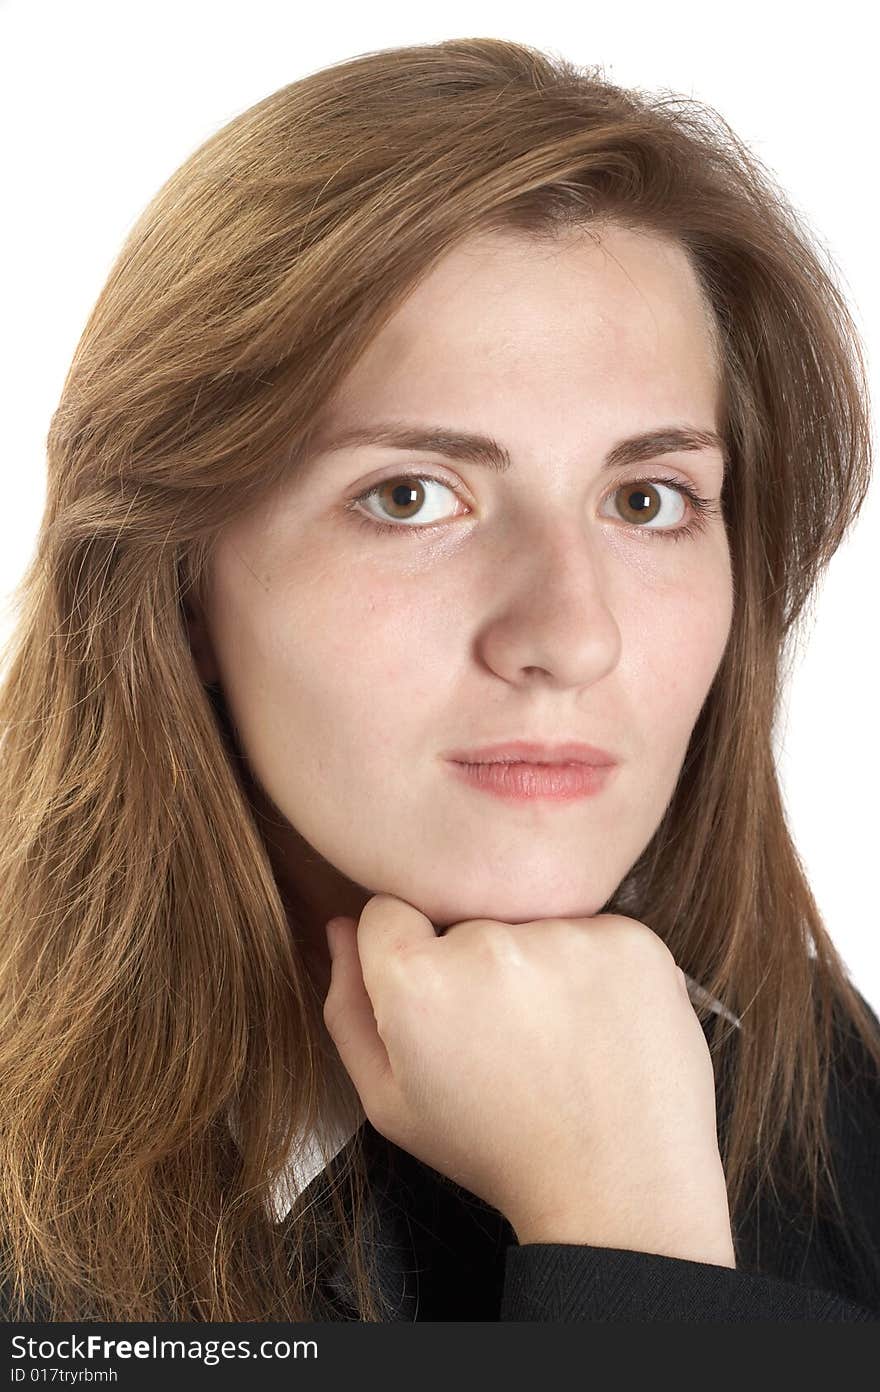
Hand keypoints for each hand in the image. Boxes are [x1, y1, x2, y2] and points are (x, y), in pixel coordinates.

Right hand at [322, 894, 734, 1265]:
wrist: (618, 1192)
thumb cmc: (495, 1149)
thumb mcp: (391, 1102)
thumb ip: (349, 1008)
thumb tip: (340, 927)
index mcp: (417, 980)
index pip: (389, 910)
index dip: (407, 954)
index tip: (439, 998)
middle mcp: (489, 943)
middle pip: (464, 918)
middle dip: (475, 962)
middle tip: (505, 1035)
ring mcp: (568, 936)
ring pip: (531, 922)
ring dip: (539, 964)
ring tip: (557, 1037)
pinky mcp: (631, 940)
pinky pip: (595, 931)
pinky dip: (596, 969)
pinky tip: (600, 1027)